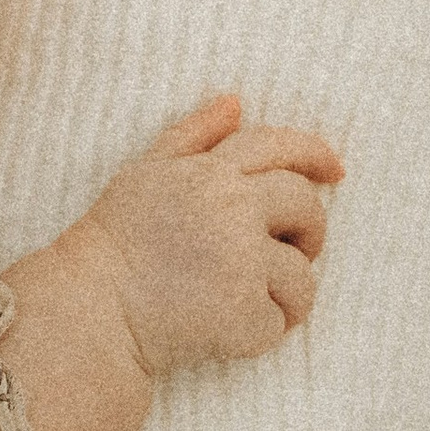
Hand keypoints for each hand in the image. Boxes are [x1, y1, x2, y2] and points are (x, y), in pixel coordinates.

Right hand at [83, 94, 343, 374]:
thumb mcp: (145, 171)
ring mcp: (243, 263)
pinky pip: (282, 320)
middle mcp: (234, 209)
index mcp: (212, 172)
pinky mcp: (245, 314)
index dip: (315, 155)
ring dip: (286, 290)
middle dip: (309, 230)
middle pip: (307, 207)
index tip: (337, 171)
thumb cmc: (115, 239)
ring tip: (247, 298)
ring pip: (302, 274)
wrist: (93, 310)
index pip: (281, 148)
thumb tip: (236, 102)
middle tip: (291, 251)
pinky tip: (229, 327)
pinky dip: (263, 328)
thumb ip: (193, 135)